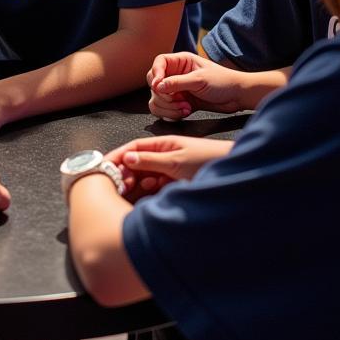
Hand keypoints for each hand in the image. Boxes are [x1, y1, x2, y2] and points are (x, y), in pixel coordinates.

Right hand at [105, 135, 231, 198]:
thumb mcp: (176, 161)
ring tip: (128, 191)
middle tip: (115, 184)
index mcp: (163, 144)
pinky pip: (156, 186)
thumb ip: (151, 161)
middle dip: (124, 172)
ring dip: (135, 182)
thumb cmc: (209, 160)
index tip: (104, 166)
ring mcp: (171, 170)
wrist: (236, 172)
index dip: (117, 156)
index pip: (133, 148)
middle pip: (137, 163)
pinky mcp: (177, 183)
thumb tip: (127, 158)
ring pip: (145, 176)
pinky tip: (146, 194)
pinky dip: (149, 190)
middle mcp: (165, 156)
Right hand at [146, 52, 247, 118]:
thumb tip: (156, 86)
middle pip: (154, 83)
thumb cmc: (222, 82)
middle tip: (177, 100)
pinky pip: (165, 110)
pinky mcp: (179, 103)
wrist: (237, 97)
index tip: (158, 86)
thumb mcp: (199, 80)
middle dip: (163, 95)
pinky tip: (185, 113)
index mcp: (180, 62)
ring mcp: (176, 90)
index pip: (158, 63)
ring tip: (184, 108)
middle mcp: (175, 74)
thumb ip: (177, 83)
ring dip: (168, 107)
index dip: (156, 74)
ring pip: (157, 99)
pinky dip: (172, 114)